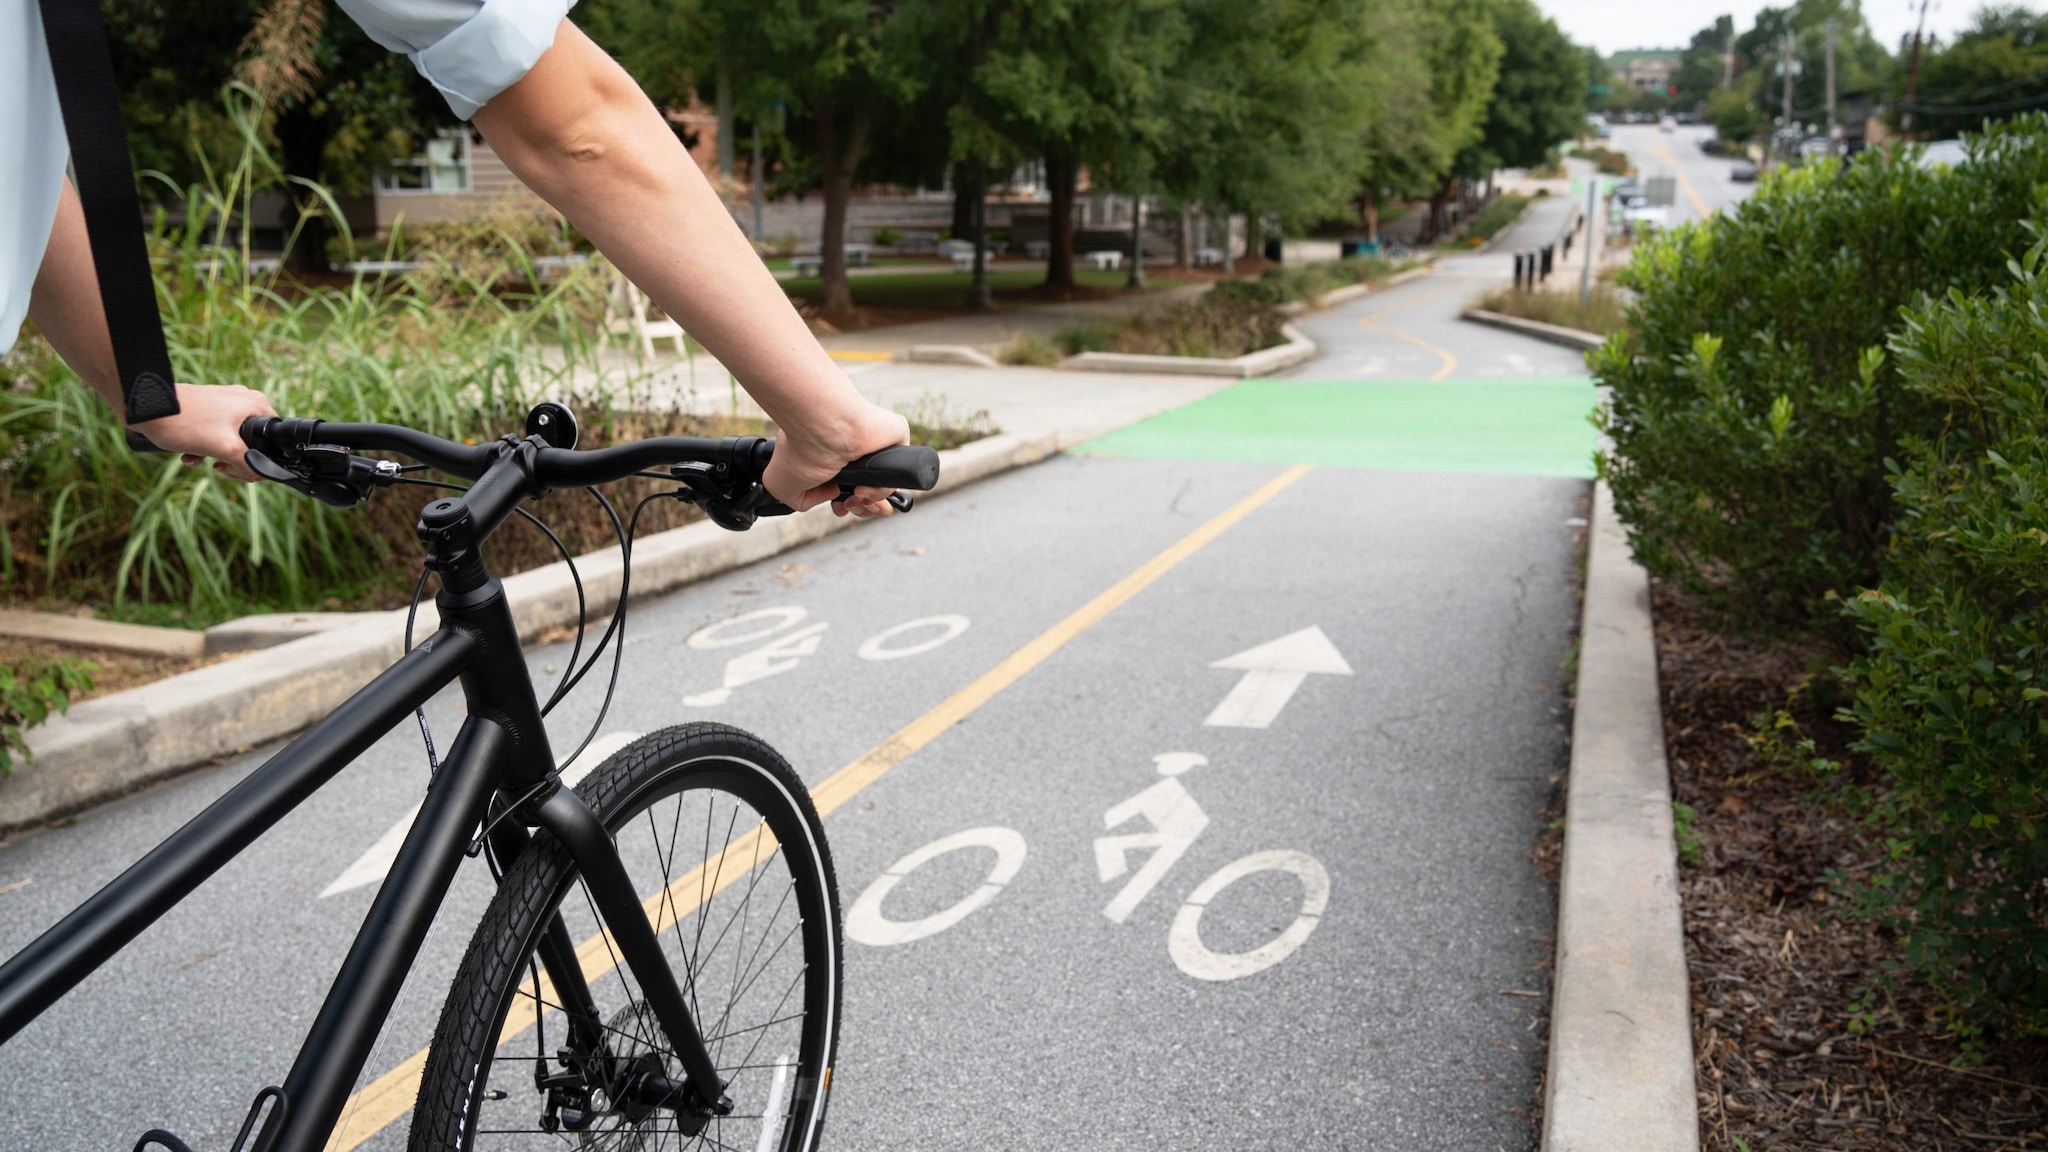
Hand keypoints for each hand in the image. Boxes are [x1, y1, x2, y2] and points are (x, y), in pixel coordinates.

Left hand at [128, 382, 276, 482]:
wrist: (147, 409)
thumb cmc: (185, 423)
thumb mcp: (224, 448)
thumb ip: (248, 463)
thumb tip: (261, 475)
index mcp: (256, 405)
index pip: (271, 441)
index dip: (258, 461)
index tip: (237, 470)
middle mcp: (244, 400)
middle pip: (252, 442)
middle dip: (235, 460)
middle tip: (220, 467)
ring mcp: (225, 402)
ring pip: (232, 440)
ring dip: (218, 456)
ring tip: (202, 461)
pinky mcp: (207, 407)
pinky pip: (215, 433)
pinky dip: (205, 447)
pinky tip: (190, 455)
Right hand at [762, 399, 911, 519]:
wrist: (822, 425)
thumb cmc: (800, 446)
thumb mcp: (781, 484)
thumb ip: (800, 500)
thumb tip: (832, 496)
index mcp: (833, 458)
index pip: (850, 488)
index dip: (848, 505)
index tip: (840, 508)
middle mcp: (856, 452)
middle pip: (871, 492)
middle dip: (861, 508)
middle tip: (849, 506)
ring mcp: (877, 446)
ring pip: (885, 487)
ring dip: (870, 504)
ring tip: (856, 497)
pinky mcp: (895, 438)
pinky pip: (898, 474)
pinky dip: (882, 490)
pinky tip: (865, 488)